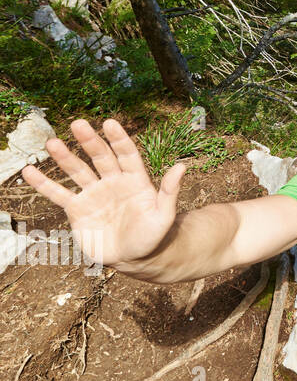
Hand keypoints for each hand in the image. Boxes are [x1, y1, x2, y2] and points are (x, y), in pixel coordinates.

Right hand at [19, 118, 188, 269]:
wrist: (134, 257)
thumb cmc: (153, 236)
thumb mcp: (164, 216)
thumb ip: (169, 192)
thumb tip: (183, 166)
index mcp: (135, 180)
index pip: (127, 154)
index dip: (119, 139)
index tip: (109, 123)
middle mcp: (113, 182)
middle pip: (100, 157)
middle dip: (89, 141)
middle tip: (78, 123)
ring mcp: (94, 194)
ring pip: (77, 171)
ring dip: (65, 157)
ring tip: (52, 142)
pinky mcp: (77, 210)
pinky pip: (58, 194)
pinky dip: (44, 184)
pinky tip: (29, 171)